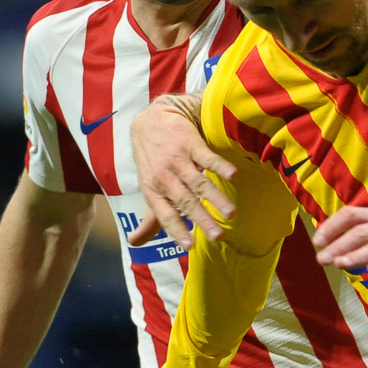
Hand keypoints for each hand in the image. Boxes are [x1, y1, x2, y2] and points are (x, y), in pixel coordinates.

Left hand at [128, 97, 234, 247]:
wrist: (151, 121)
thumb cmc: (152, 161)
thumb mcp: (148, 189)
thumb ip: (149, 218)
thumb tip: (135, 243)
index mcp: (153, 191)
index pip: (165, 215)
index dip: (176, 230)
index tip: (190, 246)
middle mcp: (164, 177)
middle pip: (185, 201)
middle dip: (202, 219)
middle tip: (218, 237)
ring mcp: (177, 159)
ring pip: (198, 182)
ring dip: (215, 197)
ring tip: (231, 213)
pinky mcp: (190, 143)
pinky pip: (206, 156)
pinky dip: (220, 166)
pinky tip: (233, 175)